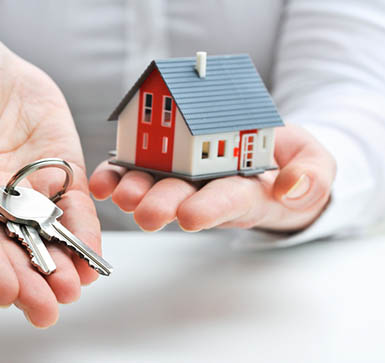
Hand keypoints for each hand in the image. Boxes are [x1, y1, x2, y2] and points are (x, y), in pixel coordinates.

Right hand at [0, 22, 100, 327]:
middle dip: (24, 278)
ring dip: (57, 267)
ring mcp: (24, 187)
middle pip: (3, 243)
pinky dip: (82, 234)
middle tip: (44, 309)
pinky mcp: (57, 175)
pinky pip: (71, 209)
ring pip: (39, 235)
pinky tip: (92, 261)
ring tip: (73, 292)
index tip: (1, 289)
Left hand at [90, 124, 335, 232]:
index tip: (192, 217)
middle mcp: (209, 189)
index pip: (230, 201)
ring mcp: (185, 177)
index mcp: (246, 191)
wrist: (268, 154)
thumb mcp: (315, 166)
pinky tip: (103, 182)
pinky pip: (138, 169)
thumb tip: (292, 186)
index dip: (211, 208)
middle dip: (164, 205)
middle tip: (146, 213)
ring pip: (156, 186)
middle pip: (185, 199)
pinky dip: (118, 175)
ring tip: (120, 194)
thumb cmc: (290, 162)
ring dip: (136, 191)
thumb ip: (311, 176)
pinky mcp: (165, 163)